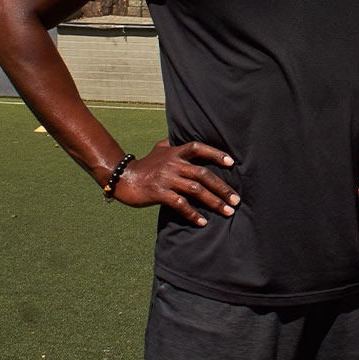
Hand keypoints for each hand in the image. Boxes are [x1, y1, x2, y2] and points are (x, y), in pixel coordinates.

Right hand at [113, 139, 239, 227]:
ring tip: (228, 211)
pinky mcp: (159, 193)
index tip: (231, 162)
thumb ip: (170, 144)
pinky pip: (180, 204)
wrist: (122, 178)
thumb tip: (176, 137)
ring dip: (214, 202)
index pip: (198, 148)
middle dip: (222, 187)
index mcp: (175, 153)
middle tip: (236, 200)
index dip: (215, 153)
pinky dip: (192, 214)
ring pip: (195, 189)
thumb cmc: (144, 165)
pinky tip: (202, 222)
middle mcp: (173, 164)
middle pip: (203, 174)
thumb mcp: (158, 149)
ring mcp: (166, 179)